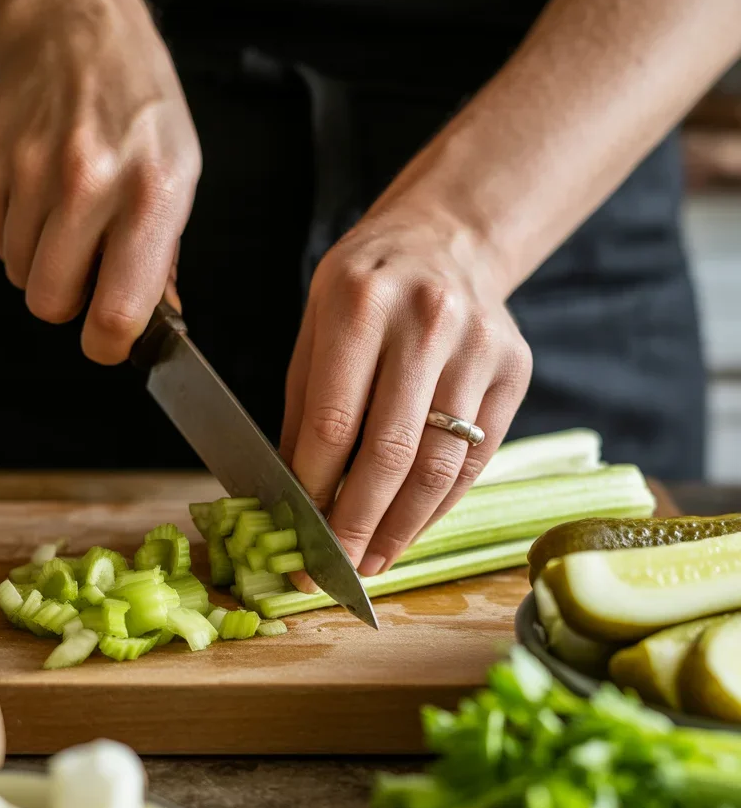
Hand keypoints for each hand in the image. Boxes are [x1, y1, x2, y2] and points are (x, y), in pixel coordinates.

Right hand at [0, 0, 199, 362]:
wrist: (80, 36)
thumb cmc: (143, 119)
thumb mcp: (181, 181)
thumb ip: (162, 258)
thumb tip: (148, 325)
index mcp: (150, 197)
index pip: (117, 310)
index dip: (108, 344)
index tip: (108, 343)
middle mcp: (88, 184)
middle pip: (49, 300)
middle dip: (67, 303)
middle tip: (87, 277)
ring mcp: (31, 170)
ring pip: (18, 272)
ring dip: (41, 263)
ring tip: (69, 222)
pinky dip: (17, 231)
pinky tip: (43, 196)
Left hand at [281, 190, 531, 577]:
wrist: (447, 240)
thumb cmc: (366, 289)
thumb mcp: (316, 328)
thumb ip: (305, 409)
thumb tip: (292, 496)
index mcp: (360, 302)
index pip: (334, 421)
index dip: (315, 488)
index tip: (298, 533)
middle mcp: (427, 320)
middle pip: (392, 452)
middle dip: (358, 523)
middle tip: (335, 568)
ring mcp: (480, 346)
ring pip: (441, 465)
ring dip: (403, 527)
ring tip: (372, 561)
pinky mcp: (515, 370)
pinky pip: (477, 458)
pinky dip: (440, 504)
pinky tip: (410, 527)